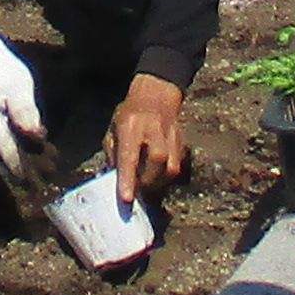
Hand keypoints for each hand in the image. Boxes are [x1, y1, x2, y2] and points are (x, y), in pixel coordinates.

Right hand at [0, 34, 46, 179]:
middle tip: (34, 186)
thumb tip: (36, 136)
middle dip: (12, 172)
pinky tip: (22, 163)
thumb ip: (26, 110)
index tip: (32, 176)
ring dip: (8, 169)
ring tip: (31, 180)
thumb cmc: (4, 70)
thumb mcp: (20, 84)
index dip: (15, 161)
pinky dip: (4, 158)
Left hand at [108, 74, 190, 204]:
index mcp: (131, 125)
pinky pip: (177, 167)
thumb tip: (113, 180)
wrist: (155, 96)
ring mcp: (171, 135)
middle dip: (146, 182)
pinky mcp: (182, 142)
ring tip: (147, 185)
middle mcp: (153, 129)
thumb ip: (112, 154)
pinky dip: (166, 177)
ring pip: (171, 168)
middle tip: (137, 192)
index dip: (128, 179)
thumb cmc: (129, 115)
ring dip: (158, 183)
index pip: (129, 156)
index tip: (127, 198)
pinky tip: (157, 176)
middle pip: (156, 161)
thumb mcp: (113, 129)